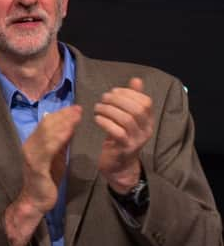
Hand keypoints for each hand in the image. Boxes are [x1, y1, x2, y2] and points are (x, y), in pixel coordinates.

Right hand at [18, 105, 81, 213]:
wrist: (36, 201)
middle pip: (46, 125)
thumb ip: (60, 144)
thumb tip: (70, 127)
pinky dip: (59, 138)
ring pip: (47, 133)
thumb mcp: (56, 158)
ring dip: (63, 123)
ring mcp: (31, 155)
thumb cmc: (47, 181)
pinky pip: (48, 148)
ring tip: (77, 116)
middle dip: (64, 116)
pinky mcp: (36, 165)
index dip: (61, 114)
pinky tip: (70, 132)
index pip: (46, 123)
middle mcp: (29, 145)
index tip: (75, 108)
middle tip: (79, 109)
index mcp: (33, 143)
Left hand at [94, 78, 153, 192]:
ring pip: (127, 119)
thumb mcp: (127, 117)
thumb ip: (132, 99)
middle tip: (103, 98)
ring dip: (109, 110)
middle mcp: (146, 130)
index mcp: (148, 120)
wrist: (118, 165)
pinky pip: (117, 132)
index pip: (145, 102)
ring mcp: (137, 140)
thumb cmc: (120, 138)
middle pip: (137, 109)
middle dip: (118, 100)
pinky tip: (97, 119)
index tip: (114, 91)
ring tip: (98, 108)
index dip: (129, 93)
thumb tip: (136, 80)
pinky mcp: (125, 149)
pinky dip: (105, 122)